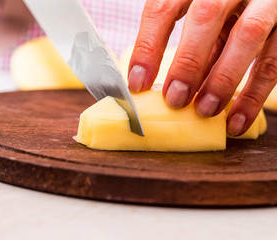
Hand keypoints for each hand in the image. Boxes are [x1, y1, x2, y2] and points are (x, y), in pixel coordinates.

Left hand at [128, 0, 276, 135]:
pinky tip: (237, 120)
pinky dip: (255, 94)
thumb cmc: (221, 7)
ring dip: (223, 78)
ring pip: (248, 34)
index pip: (164, 6)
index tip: (137, 83)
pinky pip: (275, 60)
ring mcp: (265, 0)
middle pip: (206, 15)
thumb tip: (159, 81)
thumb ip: (187, 35)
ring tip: (205, 111)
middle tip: (175, 99)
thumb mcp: (200, 10)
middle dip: (187, 62)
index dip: (148, 46)